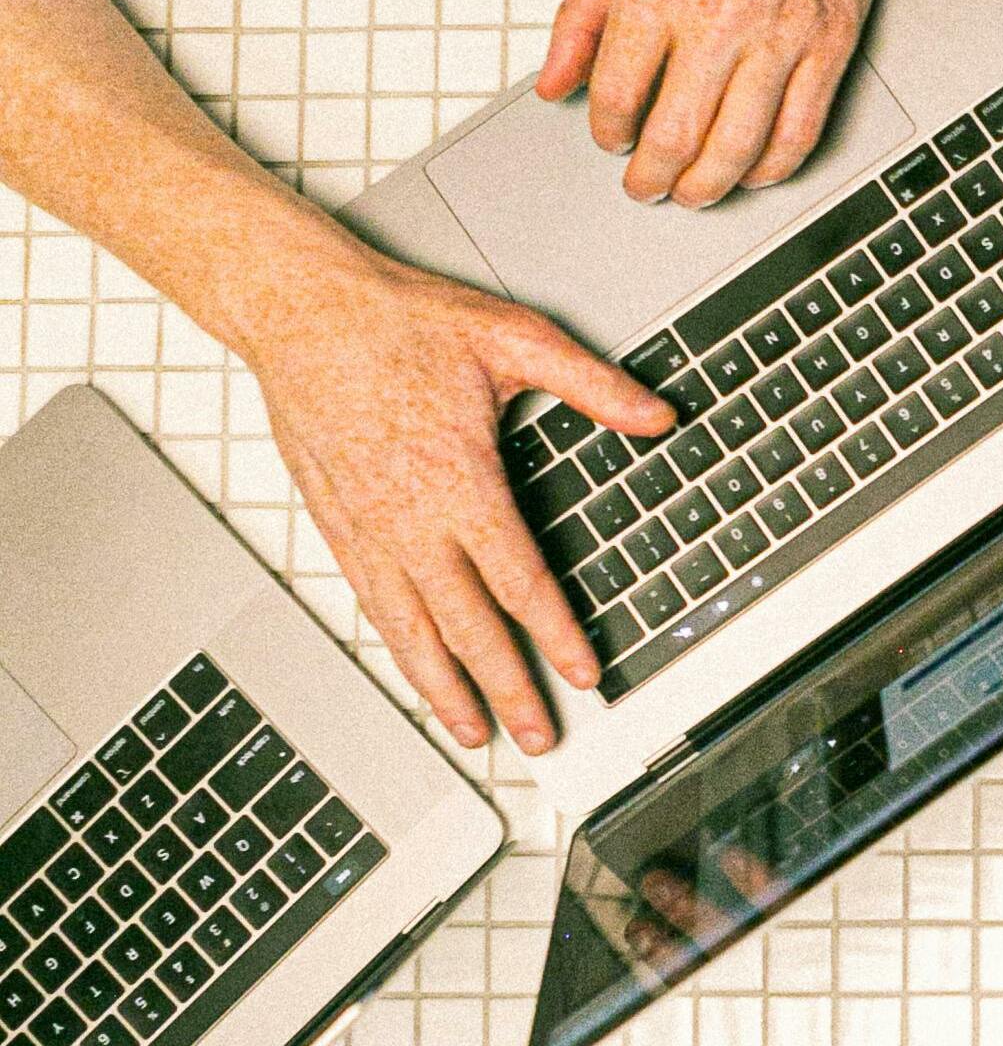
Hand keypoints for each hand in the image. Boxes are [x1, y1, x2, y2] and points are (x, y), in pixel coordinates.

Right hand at [245, 238, 672, 752]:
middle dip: (507, 688)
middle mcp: (409, 519)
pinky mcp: (335, 524)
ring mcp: (366, 528)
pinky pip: (372, 603)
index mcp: (460, 481)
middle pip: (467, 627)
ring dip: (444, 687)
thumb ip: (592, 386)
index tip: (584, 675)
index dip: (554, 636)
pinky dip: (399, 647)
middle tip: (539, 735)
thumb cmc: (400, 321)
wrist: (300, 310)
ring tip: (473, 731)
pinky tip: (417, 669)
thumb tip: (658, 415)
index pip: (519, 582)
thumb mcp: (513, 339)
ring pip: (411, 629)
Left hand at [536, 0, 893, 208]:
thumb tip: (555, 84)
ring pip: (738, 148)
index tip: (611, 138)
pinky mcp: (831, 41)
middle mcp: (721, 10)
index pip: (617, 93)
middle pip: (675, 135)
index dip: (607, 131)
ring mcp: (782, 31)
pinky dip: (772, 167)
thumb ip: (582, 13)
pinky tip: (753, 172)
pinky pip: (800, 131)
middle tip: (645, 186)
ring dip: (707, 186)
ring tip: (691, 192)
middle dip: (651, 177)